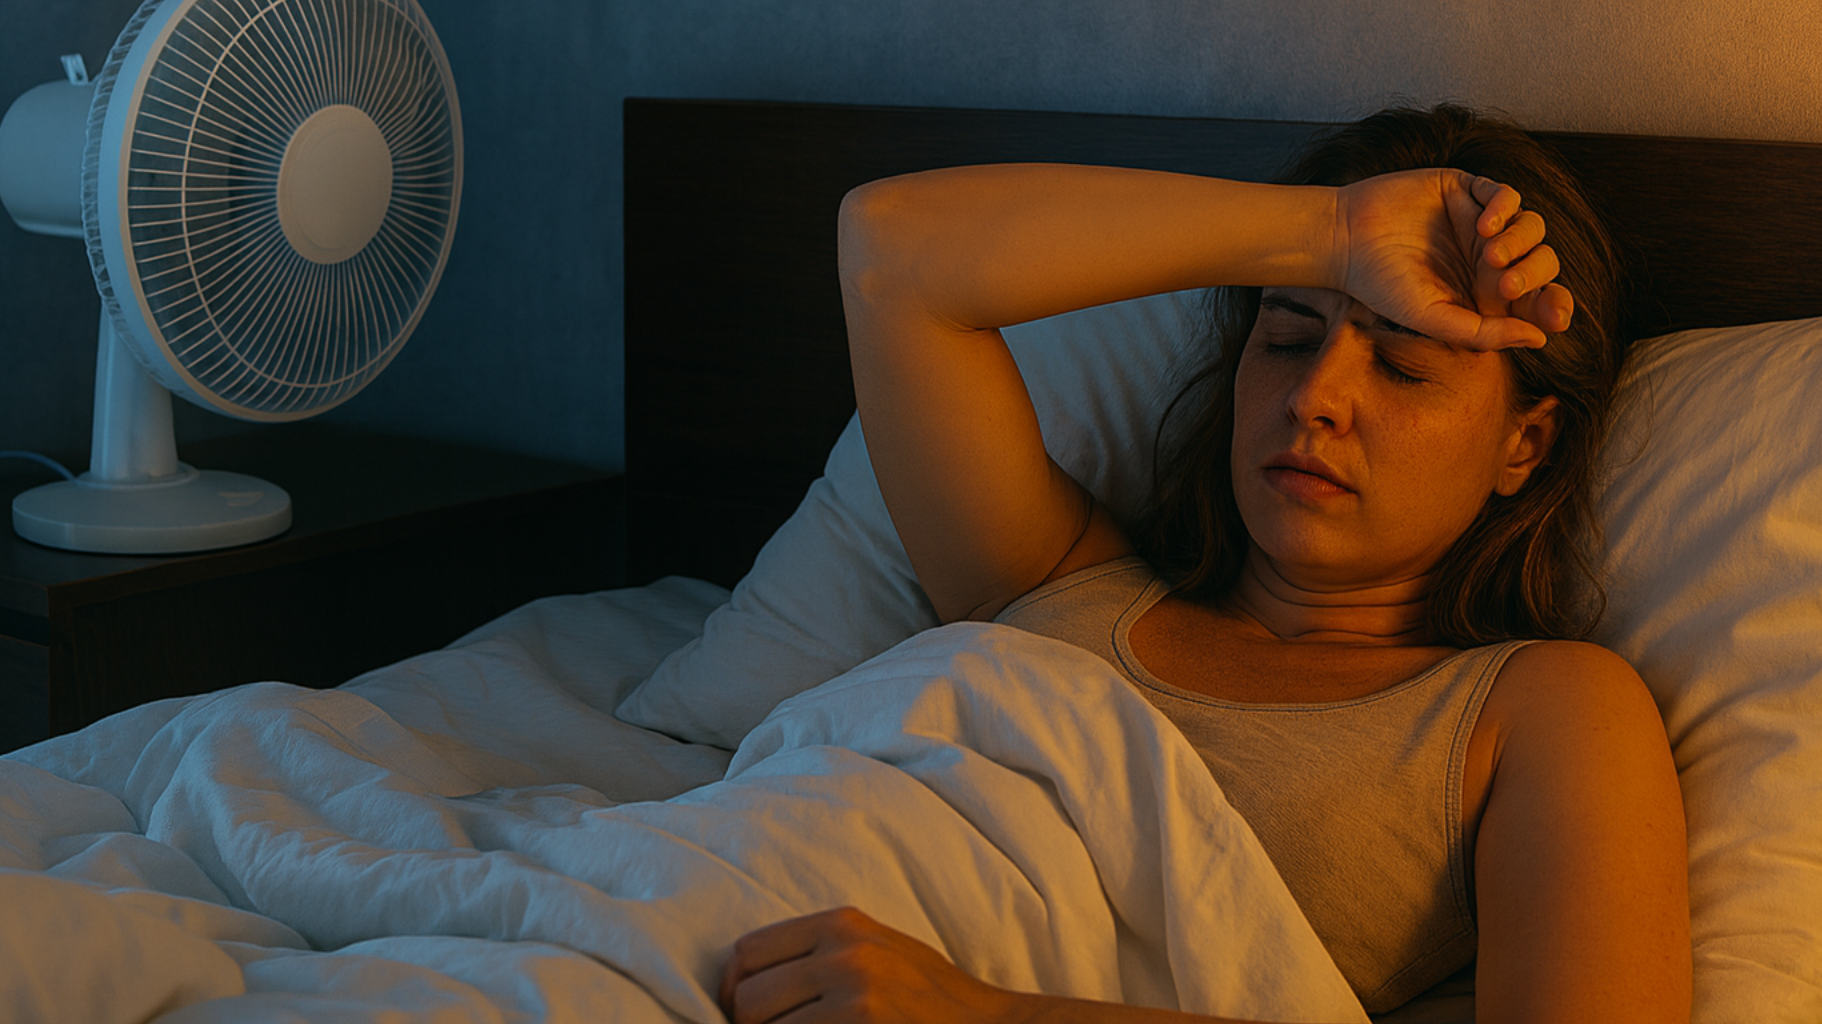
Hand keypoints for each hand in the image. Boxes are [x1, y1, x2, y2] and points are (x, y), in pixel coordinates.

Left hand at [719, 907, 1023, 1023]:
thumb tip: (743, 979)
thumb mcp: (877, 949)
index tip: (736, 1012)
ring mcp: (855, 1000)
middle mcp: (845, 955)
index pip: (748, 951)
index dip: (731, 988)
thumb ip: (818, 952)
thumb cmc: (929, 996)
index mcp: (842, 924)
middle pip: (749, 1000)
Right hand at [1334, 169, 1574, 350]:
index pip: (1538, 299)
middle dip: (1534, 274)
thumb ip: (1483, 333)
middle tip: (1505, 285)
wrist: (1345, 241)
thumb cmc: (1383, 287)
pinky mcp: (1467, 190)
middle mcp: (1490, 259)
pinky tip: (1483, 224)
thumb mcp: (1433, 319)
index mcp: (1487, 294)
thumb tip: (1540, 338)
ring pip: (1533, 226)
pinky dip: (1505, 208)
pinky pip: (1508, 195)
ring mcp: (1481, 223)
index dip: (1554, 305)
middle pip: (1543, 261)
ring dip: (1521, 241)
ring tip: (1489, 253)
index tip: (1555, 316)